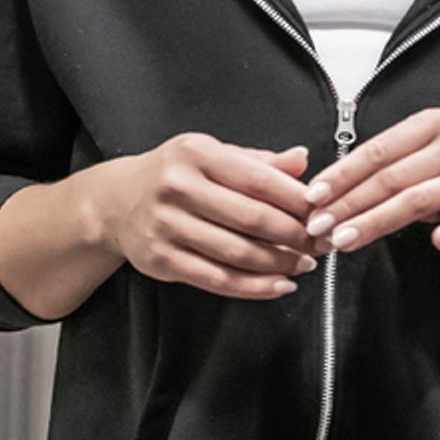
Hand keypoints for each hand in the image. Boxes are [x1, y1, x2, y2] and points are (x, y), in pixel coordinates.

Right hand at [97, 133, 318, 299]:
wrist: (117, 201)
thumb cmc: (173, 174)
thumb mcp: (212, 154)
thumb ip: (258, 161)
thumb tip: (303, 160)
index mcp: (196, 153)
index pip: (257, 178)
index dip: (295, 199)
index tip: (322, 211)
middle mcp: (178, 186)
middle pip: (250, 217)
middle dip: (294, 235)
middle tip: (320, 243)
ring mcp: (167, 225)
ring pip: (236, 252)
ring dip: (278, 263)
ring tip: (304, 264)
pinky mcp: (161, 259)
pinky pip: (216, 279)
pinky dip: (253, 286)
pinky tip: (277, 284)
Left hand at [304, 107, 439, 256]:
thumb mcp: (415, 158)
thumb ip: (380, 168)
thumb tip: (324, 191)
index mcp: (432, 123)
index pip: (377, 150)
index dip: (342, 174)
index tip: (314, 195)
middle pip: (391, 177)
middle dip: (349, 204)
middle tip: (320, 226)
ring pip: (415, 200)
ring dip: (375, 222)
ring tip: (344, 239)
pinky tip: (439, 242)